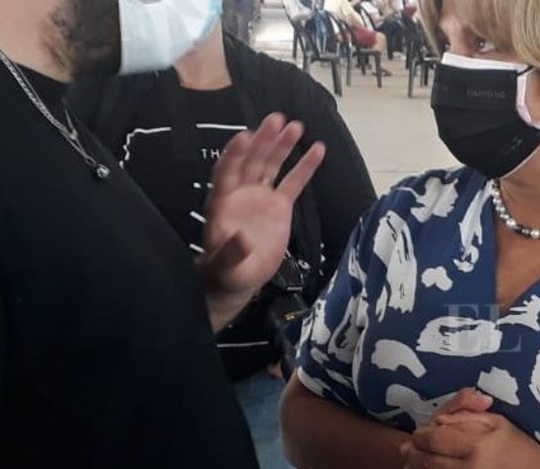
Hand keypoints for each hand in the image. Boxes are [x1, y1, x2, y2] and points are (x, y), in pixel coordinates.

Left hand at [200, 117, 325, 303]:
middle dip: (263, 141)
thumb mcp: (224, 266)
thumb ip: (230, 253)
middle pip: (251, 161)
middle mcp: (240, 193)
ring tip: (296, 126)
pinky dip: (305, 167)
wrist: (239, 276)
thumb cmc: (226, 270)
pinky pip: (293, 183)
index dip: (235, 155)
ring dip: (282, 145)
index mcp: (222, 203)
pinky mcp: (278, 206)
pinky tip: (317, 149)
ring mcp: (261, 196)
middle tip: (275, 120)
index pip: (227, 173)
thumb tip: (242, 240)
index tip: (246, 137)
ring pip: (271, 165)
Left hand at [403, 412, 539, 468]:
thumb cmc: (521, 448)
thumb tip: (437, 423)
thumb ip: (466, 417)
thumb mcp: (498, 422)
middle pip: (427, 463)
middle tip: (406, 449)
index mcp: (479, 447)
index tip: (417, 434)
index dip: (420, 436)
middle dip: (412, 454)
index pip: (434, 440)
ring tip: (410, 466)